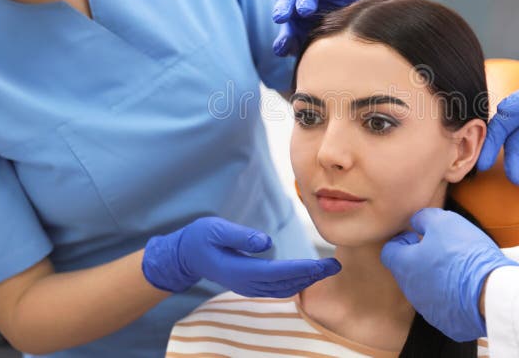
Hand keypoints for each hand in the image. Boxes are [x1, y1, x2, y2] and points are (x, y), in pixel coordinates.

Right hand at [142, 217, 340, 296]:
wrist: (184, 256)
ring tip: (326, 270)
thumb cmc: (199, 238)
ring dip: (306, 280)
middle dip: (311, 275)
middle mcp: (246, 283)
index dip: (300, 269)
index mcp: (239, 270)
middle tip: (334, 266)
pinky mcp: (250, 283)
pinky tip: (307, 274)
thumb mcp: (215, 230)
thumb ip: (240, 236)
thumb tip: (266, 242)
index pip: (276, 273)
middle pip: (284, 283)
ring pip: (283, 288)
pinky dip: (295, 281)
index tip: (321, 265)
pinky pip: (277, 287)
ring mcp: (248, 286)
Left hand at [272, 0, 360, 56]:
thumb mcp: (299, 42)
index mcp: (295, 4)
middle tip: (304, 11)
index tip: (279, 18)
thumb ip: (287, 43)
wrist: (337, 36)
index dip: (283, 9)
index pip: (287, 3)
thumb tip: (280, 49)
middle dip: (305, 0)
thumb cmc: (312, 36)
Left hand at [381, 208, 517, 341]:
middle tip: (441, 250)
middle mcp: (410, 290)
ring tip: (456, 268)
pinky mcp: (444, 322)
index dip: (402, 241)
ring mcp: (426, 308)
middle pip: (406, 271)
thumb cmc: (464, 254)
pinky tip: (465, 287)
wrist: (490, 293)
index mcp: (405, 265)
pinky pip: (441, 305)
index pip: (389, 252)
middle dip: (419, 259)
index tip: (418, 237)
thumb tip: (417, 222)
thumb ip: (424, 219)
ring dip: (434, 278)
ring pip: (423, 289)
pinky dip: (448, 296)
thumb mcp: (443, 222)